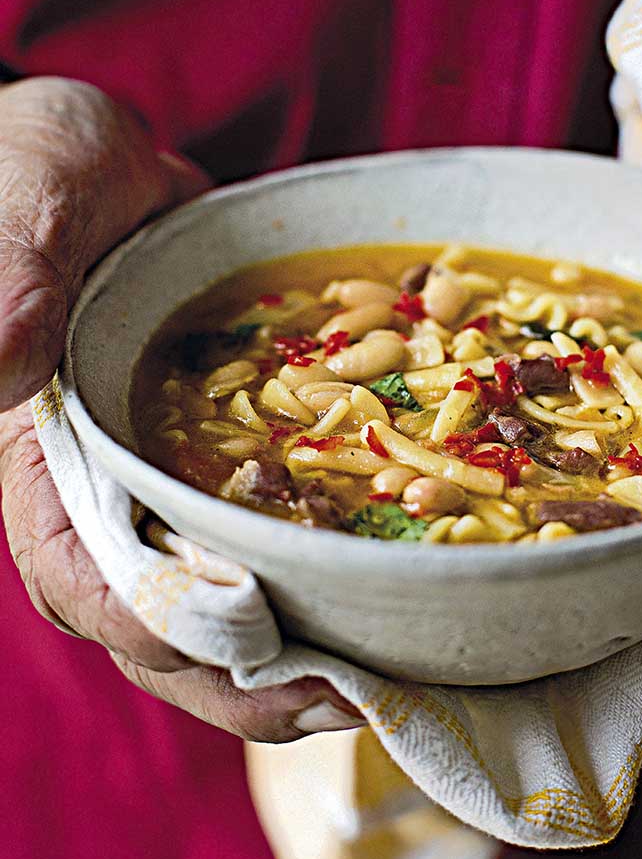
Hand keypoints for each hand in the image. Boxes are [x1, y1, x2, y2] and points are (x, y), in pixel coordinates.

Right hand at [0, 77, 363, 738]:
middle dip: (241, 674)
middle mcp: (106, 487)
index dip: (146, 617)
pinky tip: (388, 604)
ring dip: (290, 657)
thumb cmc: (55, 164)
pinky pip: (269, 541)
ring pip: (219, 602)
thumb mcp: (38, 185)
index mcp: (43, 447)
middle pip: (157, 621)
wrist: (123, 165)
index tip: (235, 640)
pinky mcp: (227, 465)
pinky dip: (320, 586)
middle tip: (342, 695)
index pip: (74, 567)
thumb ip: (15, 263)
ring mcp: (170, 484)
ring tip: (380, 680)